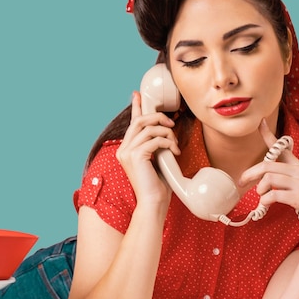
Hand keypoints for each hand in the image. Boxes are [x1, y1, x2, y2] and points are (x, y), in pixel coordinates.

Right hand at [116, 91, 180, 206]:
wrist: (153, 203)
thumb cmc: (158, 186)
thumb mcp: (156, 161)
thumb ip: (155, 146)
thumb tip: (165, 131)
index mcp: (126, 150)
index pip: (131, 124)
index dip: (136, 107)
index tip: (138, 95)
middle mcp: (123, 149)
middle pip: (139, 121)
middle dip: (158, 117)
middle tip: (171, 124)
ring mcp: (127, 152)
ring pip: (148, 128)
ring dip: (166, 133)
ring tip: (175, 144)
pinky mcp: (136, 156)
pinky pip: (155, 140)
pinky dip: (167, 142)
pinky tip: (174, 151)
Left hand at [239, 120, 298, 237]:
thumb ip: (288, 177)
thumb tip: (266, 180)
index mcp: (298, 165)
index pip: (281, 147)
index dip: (268, 134)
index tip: (260, 122)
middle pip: (267, 165)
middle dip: (250, 173)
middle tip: (241, 181)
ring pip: (269, 179)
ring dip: (259, 188)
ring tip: (260, 195)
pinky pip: (274, 195)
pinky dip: (265, 200)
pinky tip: (265, 205)